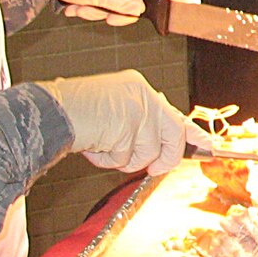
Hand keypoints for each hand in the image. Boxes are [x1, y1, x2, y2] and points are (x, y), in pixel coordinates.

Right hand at [39, 69, 187, 174]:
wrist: (48, 112)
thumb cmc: (73, 115)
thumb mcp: (114, 114)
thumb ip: (139, 126)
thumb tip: (161, 152)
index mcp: (139, 88)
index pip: (176, 114)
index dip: (194, 135)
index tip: (210, 148)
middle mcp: (143, 94)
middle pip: (173, 136)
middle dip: (163, 159)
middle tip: (152, 168)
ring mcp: (138, 108)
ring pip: (149, 153)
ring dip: (123, 159)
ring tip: (101, 144)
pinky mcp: (128, 124)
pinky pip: (127, 158)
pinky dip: (108, 161)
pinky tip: (94, 145)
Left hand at [42, 0, 199, 25]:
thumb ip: (120, 1)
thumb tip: (139, 7)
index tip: (192, 1)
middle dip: (111, 11)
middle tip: (91, 11)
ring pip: (116, 3)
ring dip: (96, 10)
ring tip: (77, 4)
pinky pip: (105, 0)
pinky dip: (90, 5)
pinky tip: (76, 1)